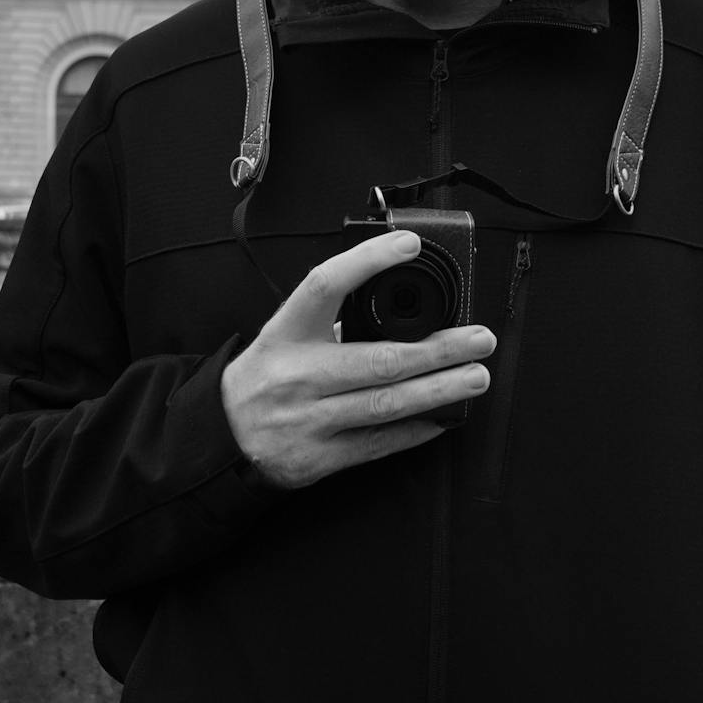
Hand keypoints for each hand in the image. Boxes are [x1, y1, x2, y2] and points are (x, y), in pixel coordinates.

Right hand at [221, 230, 493, 488]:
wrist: (223, 435)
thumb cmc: (266, 376)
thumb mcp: (284, 335)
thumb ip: (332, 320)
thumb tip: (402, 307)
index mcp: (287, 333)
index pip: (325, 285)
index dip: (367, 261)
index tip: (408, 245)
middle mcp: (298, 375)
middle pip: (378, 360)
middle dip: (438, 350)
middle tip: (479, 339)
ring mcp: (309, 419)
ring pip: (386, 404)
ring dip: (439, 390)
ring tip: (475, 377)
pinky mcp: (319, 457)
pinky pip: (378, 443)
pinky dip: (415, 430)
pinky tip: (444, 417)